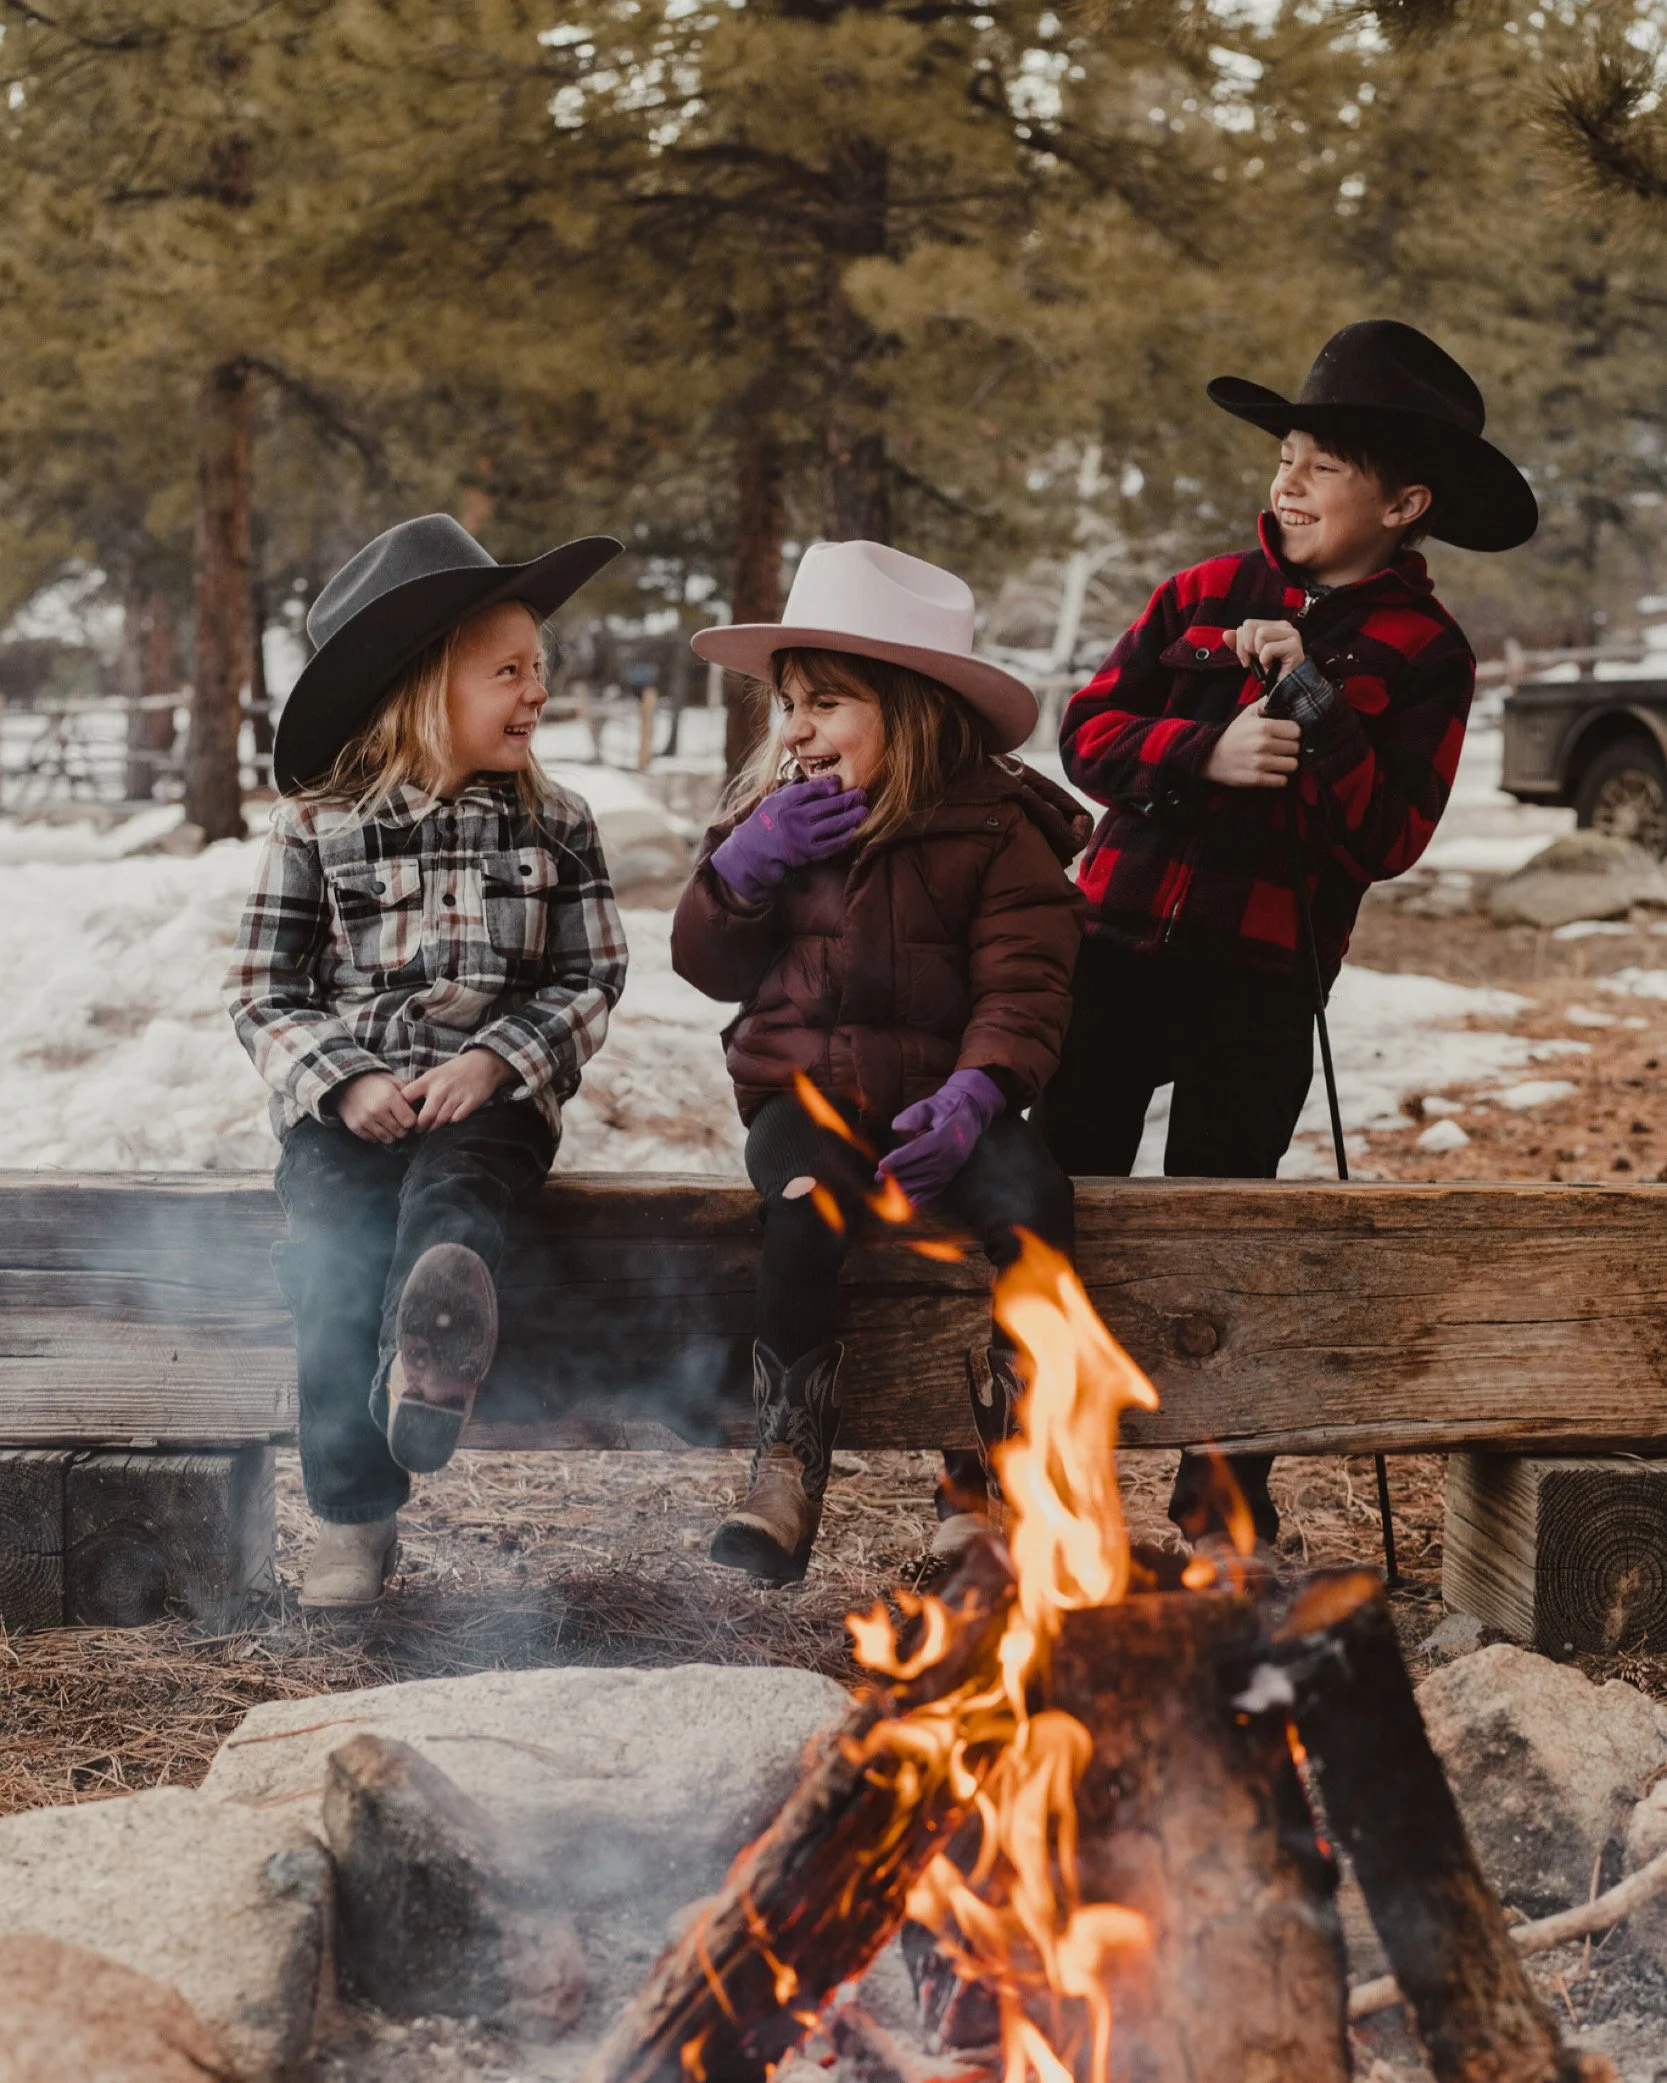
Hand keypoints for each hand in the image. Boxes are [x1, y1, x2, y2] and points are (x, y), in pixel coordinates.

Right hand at [336, 1071, 416, 1143]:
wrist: (345, 1081)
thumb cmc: (374, 1081)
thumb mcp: (393, 1081)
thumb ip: (408, 1094)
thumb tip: (421, 1109)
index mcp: (389, 1098)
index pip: (410, 1122)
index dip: (413, 1121)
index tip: (410, 1118)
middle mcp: (377, 1111)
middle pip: (400, 1132)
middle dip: (403, 1129)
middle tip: (401, 1123)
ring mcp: (365, 1120)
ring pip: (388, 1139)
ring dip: (392, 1135)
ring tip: (390, 1126)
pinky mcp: (355, 1127)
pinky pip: (373, 1140)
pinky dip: (378, 1136)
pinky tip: (378, 1126)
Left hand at [401, 1048, 516, 1131]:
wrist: (484, 1063)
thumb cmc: (456, 1071)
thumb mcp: (435, 1073)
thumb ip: (421, 1087)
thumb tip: (406, 1105)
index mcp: (428, 1080)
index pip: (407, 1096)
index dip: (402, 1109)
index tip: (403, 1117)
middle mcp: (441, 1088)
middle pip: (425, 1115)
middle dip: (420, 1127)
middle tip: (418, 1131)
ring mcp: (456, 1096)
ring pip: (441, 1120)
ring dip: (434, 1129)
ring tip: (430, 1131)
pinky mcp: (470, 1102)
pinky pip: (457, 1119)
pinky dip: (451, 1124)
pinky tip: (448, 1124)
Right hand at [710, 778, 868, 905]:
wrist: (752, 851)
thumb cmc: (764, 822)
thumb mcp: (772, 799)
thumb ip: (792, 788)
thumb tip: (812, 777)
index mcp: (785, 802)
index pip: (811, 789)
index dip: (828, 784)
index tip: (840, 782)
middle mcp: (794, 818)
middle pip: (827, 806)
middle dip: (847, 799)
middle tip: (862, 794)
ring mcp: (801, 837)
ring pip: (832, 825)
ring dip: (851, 817)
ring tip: (863, 811)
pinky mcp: (806, 853)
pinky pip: (830, 844)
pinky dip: (844, 837)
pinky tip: (853, 830)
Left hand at [876, 1069, 1004, 1207]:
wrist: (970, 1115)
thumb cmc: (944, 1108)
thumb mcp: (929, 1105)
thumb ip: (913, 1115)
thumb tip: (896, 1128)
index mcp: (944, 1138)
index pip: (916, 1152)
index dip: (897, 1160)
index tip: (881, 1165)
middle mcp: (950, 1156)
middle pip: (918, 1169)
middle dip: (896, 1175)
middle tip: (877, 1177)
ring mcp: (952, 1168)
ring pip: (925, 1182)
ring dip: (905, 1187)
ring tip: (886, 1187)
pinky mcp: (952, 1175)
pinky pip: (936, 1189)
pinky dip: (922, 1196)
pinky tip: (908, 1201)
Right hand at [1203, 699, 1301, 789]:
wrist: (1210, 757)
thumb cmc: (1234, 734)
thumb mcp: (1248, 714)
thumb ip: (1266, 703)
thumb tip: (1283, 694)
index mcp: (1263, 727)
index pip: (1296, 731)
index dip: (1292, 733)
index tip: (1285, 735)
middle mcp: (1262, 744)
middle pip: (1296, 748)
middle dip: (1290, 749)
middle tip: (1281, 749)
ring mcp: (1259, 763)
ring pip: (1292, 765)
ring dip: (1286, 764)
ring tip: (1277, 761)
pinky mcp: (1256, 779)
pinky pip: (1282, 781)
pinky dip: (1279, 778)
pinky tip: (1271, 772)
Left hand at [1232, 618, 1305, 681]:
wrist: (1286, 690)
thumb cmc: (1271, 673)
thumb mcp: (1250, 657)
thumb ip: (1239, 644)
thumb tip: (1225, 634)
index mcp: (1274, 626)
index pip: (1247, 624)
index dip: (1241, 644)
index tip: (1248, 659)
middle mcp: (1285, 626)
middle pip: (1250, 626)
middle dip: (1246, 648)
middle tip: (1255, 661)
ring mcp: (1292, 635)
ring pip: (1260, 634)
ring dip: (1258, 654)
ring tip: (1266, 662)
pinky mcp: (1294, 647)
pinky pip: (1268, 649)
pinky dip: (1266, 661)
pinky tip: (1273, 667)